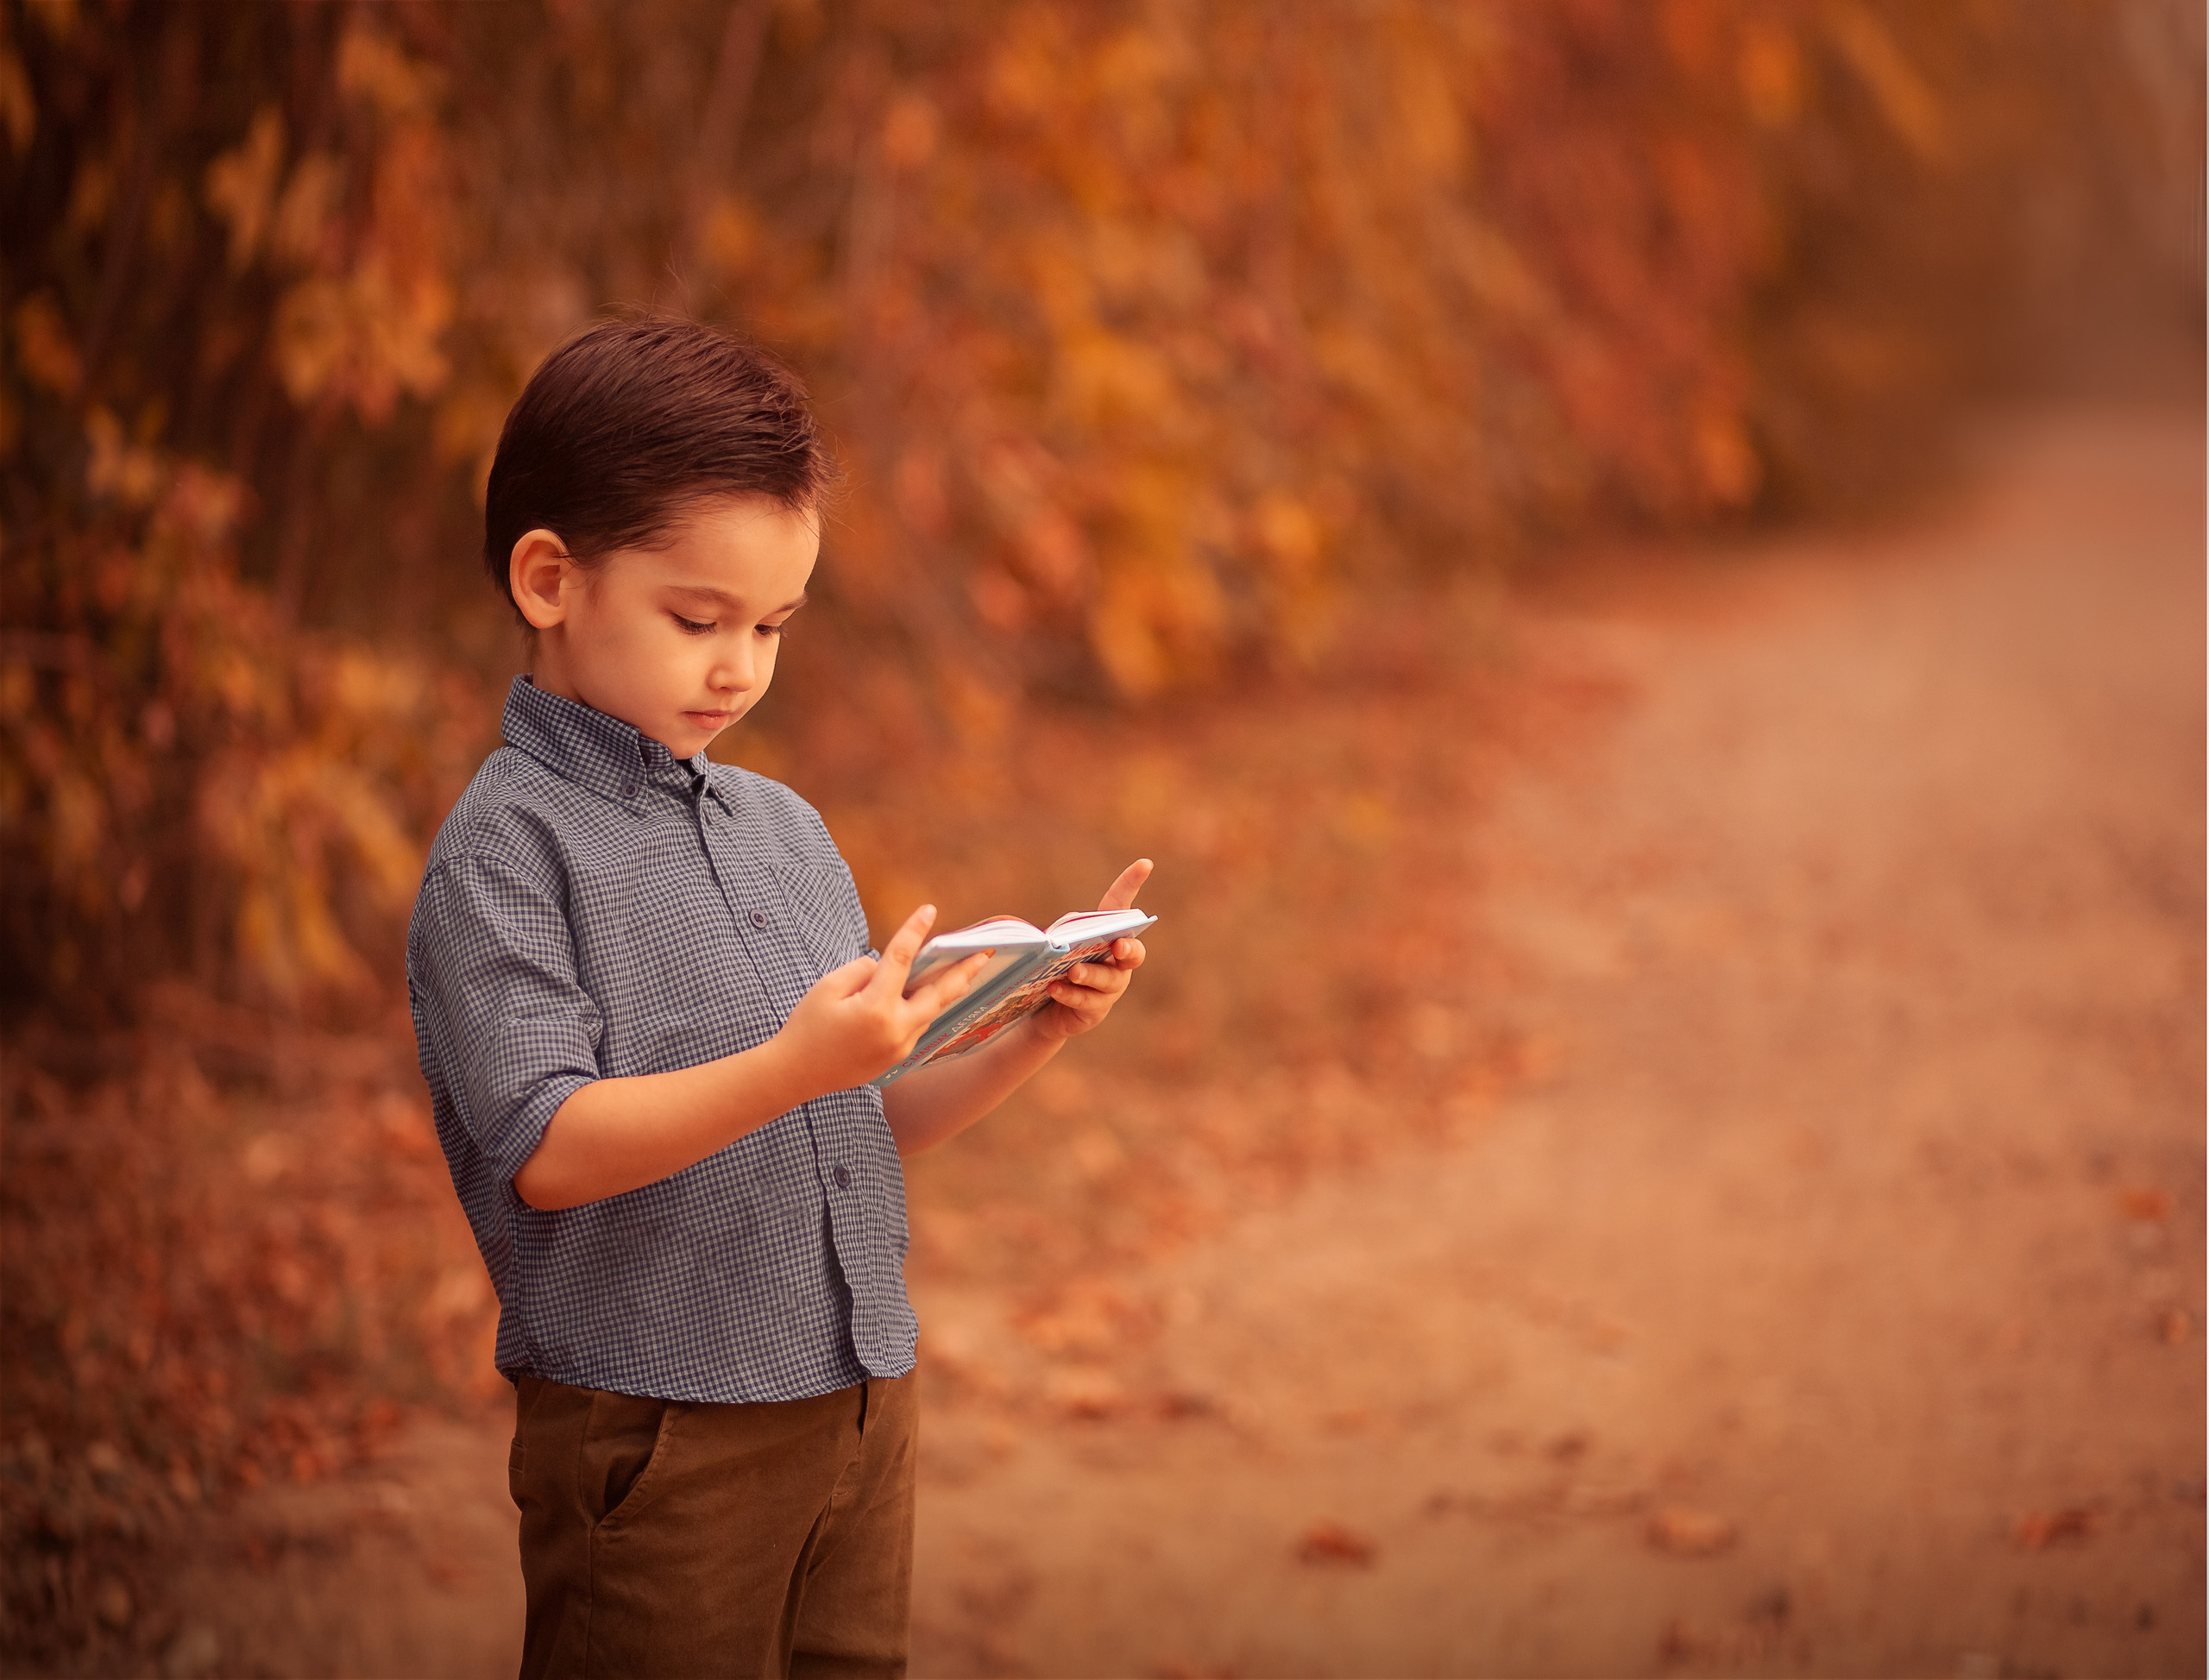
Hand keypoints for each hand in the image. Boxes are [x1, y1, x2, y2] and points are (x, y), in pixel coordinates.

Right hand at [769, 904, 989, 1092]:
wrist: (796, 1073)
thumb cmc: (807, 1025)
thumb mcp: (828, 987)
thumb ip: (863, 970)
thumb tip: (886, 967)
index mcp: (876, 1008)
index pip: (901, 960)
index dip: (914, 931)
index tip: (929, 910)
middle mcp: (895, 1029)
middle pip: (939, 993)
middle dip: (964, 971)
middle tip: (984, 952)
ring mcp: (899, 1047)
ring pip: (930, 1011)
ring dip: (947, 990)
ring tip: (967, 969)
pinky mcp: (897, 1058)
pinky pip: (918, 1026)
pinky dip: (926, 1008)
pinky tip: (934, 995)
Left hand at [1031, 858, 1151, 1043]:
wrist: (1043, 1010)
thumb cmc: (1051, 968)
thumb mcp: (1053, 947)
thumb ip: (1056, 939)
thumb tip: (1046, 940)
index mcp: (1107, 937)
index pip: (1121, 908)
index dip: (1132, 884)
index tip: (1145, 863)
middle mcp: (1116, 962)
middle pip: (1133, 952)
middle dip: (1129, 947)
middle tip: (1117, 944)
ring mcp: (1110, 988)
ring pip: (1109, 980)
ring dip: (1090, 973)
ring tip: (1073, 970)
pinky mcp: (1095, 1010)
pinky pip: (1087, 1002)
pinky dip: (1070, 994)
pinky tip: (1054, 988)